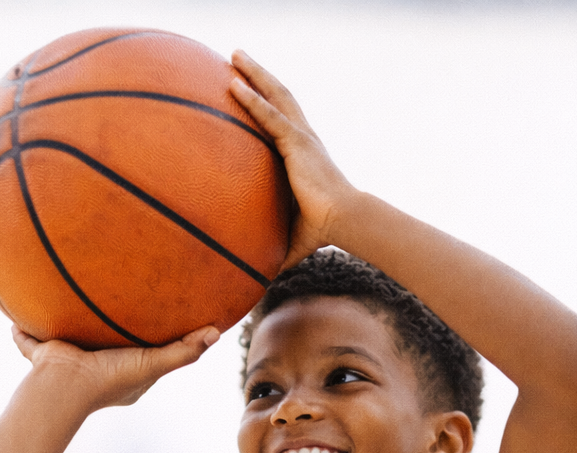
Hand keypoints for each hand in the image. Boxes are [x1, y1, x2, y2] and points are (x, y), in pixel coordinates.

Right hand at [11, 324, 218, 410]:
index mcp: (123, 376)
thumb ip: (183, 351)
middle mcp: (96, 369)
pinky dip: (23, 333)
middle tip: (115, 304)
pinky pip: (31, 341)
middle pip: (107, 345)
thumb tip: (217, 332)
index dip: (152, 341)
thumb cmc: (109, 380)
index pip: (143, 356)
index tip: (160, 321)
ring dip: (70, 325)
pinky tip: (17, 314)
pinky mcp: (44, 356)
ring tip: (70, 299)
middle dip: (110, 330)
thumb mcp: (152, 364)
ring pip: (70, 341)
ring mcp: (69, 363)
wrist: (62, 388)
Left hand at [229, 50, 359, 271]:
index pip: (279, 118)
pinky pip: (270, 116)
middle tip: (235, 56)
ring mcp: (301, 137)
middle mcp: (302, 137)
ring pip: (274, 95)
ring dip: (254, 73)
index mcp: (301, 153)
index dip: (265, 99)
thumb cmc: (321, 231)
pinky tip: (233, 84)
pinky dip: (252, 99)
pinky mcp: (298, 143)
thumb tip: (251, 276)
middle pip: (277, 95)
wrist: (343, 221)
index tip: (247, 85)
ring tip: (233, 53)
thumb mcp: (288, 235)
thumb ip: (269, 246)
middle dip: (257, 74)